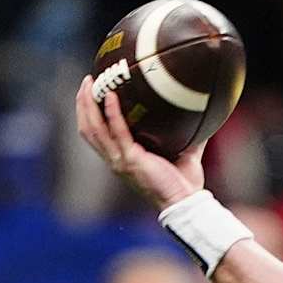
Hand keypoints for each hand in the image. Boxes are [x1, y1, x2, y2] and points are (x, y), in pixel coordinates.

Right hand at [74, 77, 204, 210]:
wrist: (186, 201)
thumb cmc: (184, 181)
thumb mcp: (183, 149)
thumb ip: (186, 129)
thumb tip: (200, 105)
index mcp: (122, 157)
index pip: (96, 134)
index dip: (89, 113)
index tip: (92, 91)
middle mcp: (115, 159)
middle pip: (88, 129)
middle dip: (83, 104)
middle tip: (87, 81)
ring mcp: (120, 161)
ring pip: (93, 130)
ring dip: (88, 105)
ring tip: (90, 83)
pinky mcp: (130, 161)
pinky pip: (117, 132)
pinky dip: (112, 113)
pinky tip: (111, 95)